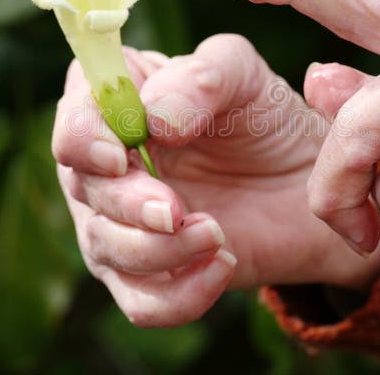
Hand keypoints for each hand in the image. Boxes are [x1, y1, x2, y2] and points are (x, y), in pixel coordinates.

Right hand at [53, 34, 379, 326]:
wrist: (306, 185)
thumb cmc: (266, 118)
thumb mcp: (244, 76)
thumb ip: (200, 78)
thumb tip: (152, 118)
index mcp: (118, 103)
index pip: (73, 117)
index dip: (81, 138)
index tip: (117, 156)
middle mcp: (107, 164)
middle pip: (83, 188)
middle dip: (127, 204)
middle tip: (175, 210)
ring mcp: (122, 222)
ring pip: (106, 249)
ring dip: (156, 250)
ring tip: (216, 234)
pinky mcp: (151, 274)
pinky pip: (141, 303)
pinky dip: (179, 295)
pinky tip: (222, 265)